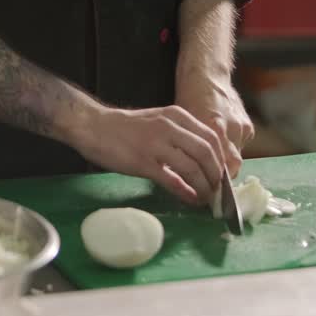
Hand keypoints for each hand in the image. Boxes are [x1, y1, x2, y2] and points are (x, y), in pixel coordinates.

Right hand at [64, 104, 224, 205]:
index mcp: (177, 116)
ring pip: (192, 168)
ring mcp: (156, 144)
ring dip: (203, 186)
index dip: (221, 159)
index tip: (222, 174)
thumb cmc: (125, 127)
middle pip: (207, 153)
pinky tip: (190, 199)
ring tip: (205, 198)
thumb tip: (201, 157)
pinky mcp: (143, 162)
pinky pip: (172, 179)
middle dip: (216, 175)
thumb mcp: (158, 120)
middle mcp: (170, 127)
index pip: (211, 138)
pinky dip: (185, 191)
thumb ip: (179, 134)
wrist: (93, 126)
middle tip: (217, 190)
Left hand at [175, 72, 252, 178]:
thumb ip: (186, 148)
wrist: (207, 75)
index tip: (205, 193)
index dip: (212, 181)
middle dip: (221, 178)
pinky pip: (240, 146)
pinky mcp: (248, 125)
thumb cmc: (188, 99)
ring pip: (236, 157)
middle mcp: (230, 127)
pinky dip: (230, 149)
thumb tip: (181, 176)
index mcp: (212, 126)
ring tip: (212, 169)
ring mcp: (241, 126)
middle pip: (232, 166)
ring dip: (225, 164)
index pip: (219, 165)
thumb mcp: (182, 124)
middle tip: (210, 187)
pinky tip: (221, 147)